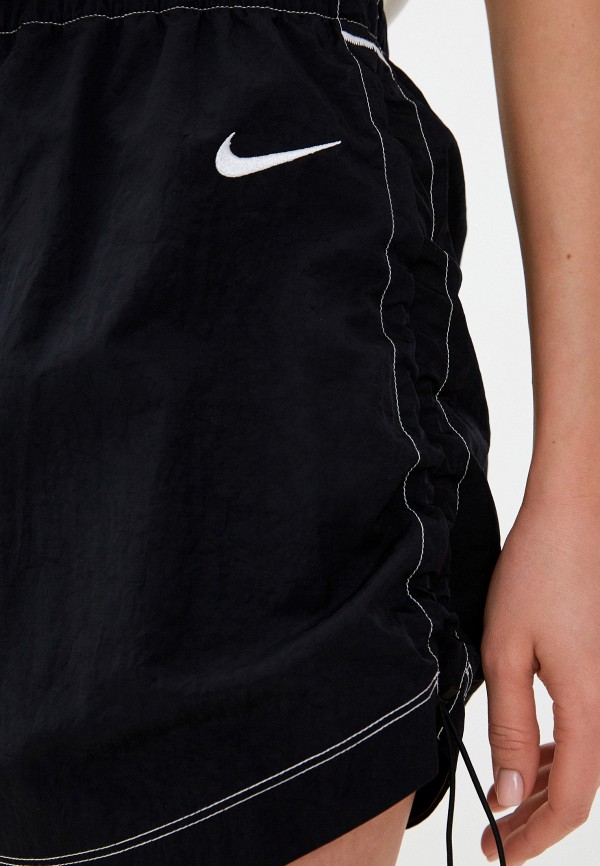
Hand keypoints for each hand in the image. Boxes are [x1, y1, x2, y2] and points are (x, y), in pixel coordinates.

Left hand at [479, 490, 599, 863]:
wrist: (573, 520)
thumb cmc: (537, 574)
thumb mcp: (505, 651)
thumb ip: (508, 728)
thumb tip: (507, 794)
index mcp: (589, 706)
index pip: (571, 800)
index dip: (534, 836)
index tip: (498, 852)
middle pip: (582, 787)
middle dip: (536, 815)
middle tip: (495, 832)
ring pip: (586, 760)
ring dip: (547, 785)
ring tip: (508, 797)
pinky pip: (587, 729)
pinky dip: (559, 752)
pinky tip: (532, 753)